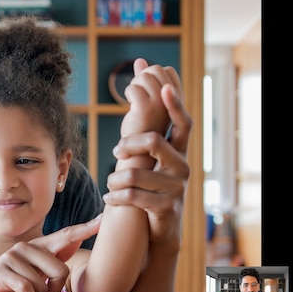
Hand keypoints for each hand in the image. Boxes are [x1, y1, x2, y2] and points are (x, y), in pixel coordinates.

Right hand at [0, 215, 100, 291]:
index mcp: (38, 246)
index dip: (85, 228)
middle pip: (61, 270)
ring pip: (44, 284)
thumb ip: (53, 259)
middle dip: (55, 289)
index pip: (66, 235)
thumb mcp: (36, 272)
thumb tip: (75, 242)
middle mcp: (27, 247)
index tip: (102, 220)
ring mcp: (13, 257)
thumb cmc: (14, 283)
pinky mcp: (4, 271)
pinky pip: (29, 291)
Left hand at [104, 64, 191, 248]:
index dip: (176, 105)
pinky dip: (115, 197)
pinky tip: (109, 197)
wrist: (162, 226)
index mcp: (180, 150)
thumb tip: (141, 64)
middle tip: (115, 153)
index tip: (165, 89)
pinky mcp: (165, 208)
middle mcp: (183, 166)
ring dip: (115, 178)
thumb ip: (145, 115)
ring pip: (135, 173)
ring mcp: (176, 188)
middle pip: (153, 141)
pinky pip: (133, 197)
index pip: (183, 123)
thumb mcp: (149, 154)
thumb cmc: (151, 182)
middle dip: (127, 144)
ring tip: (110, 182)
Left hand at [121, 58, 175, 136]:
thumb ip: (146, 81)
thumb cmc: (142, 128)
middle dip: (142, 77)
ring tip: (134, 102)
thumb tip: (140, 60)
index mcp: (177, 100)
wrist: (137, 152)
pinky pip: (134, 88)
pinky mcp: (146, 110)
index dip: (153, 76)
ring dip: (134, 85)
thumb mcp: (147, 101)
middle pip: (156, 69)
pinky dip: (128, 93)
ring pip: (144, 76)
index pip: (168, 71)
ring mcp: (161, 105)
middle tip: (137, 95)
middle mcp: (172, 101)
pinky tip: (130, 106)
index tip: (146, 91)